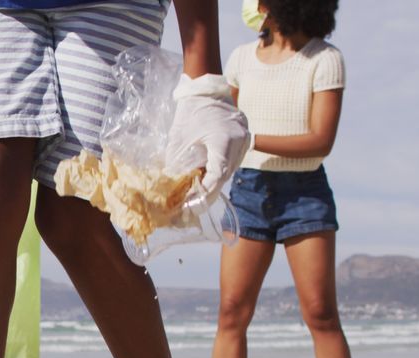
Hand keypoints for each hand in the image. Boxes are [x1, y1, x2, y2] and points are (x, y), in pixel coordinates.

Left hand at [166, 74, 249, 205]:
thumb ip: (178, 164)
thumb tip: (173, 188)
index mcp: (225, 139)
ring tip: (195, 195)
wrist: (206, 90)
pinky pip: (232, 160)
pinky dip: (219, 170)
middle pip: (225, 175)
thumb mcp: (179, 140)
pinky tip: (205, 178)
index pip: (218, 174)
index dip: (204, 192)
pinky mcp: (244, 138)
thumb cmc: (189, 112)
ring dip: (213, 182)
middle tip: (191, 206)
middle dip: (208, 192)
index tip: (191, 204)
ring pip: (230, 169)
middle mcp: (240, 140)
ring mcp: (245, 139)